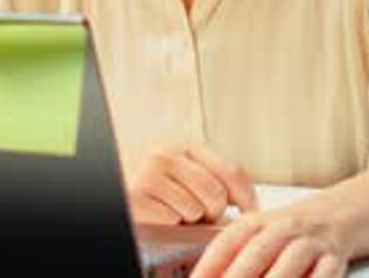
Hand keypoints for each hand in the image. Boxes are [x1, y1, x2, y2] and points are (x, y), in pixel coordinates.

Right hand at [127, 142, 256, 224]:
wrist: (117, 175)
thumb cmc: (157, 177)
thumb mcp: (186, 167)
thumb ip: (213, 175)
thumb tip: (248, 203)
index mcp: (187, 144)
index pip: (231, 170)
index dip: (247, 196)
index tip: (251, 212)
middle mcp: (168, 154)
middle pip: (216, 195)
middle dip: (214, 212)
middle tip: (200, 212)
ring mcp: (150, 175)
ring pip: (195, 211)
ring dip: (189, 219)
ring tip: (176, 209)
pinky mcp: (137, 198)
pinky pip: (171, 221)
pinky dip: (169, 225)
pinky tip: (161, 213)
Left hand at [190, 207, 349, 276]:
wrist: (337, 216)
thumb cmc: (287, 235)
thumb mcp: (258, 236)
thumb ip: (233, 258)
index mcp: (256, 222)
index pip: (228, 241)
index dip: (210, 264)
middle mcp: (282, 229)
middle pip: (257, 253)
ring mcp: (310, 244)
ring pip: (288, 266)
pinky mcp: (334, 260)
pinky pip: (322, 276)